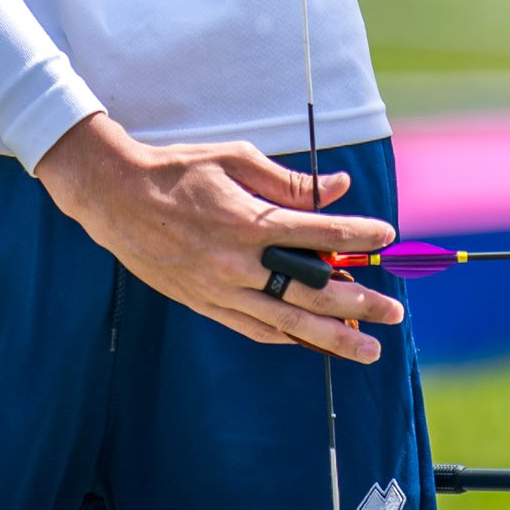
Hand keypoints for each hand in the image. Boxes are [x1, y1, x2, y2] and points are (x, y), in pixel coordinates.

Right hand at [35, 112, 400, 361]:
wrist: (115, 197)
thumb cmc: (179, 169)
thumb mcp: (236, 159)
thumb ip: (289, 181)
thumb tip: (338, 187)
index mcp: (248, 221)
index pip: (317, 233)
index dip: (356, 235)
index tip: (386, 235)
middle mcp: (238, 262)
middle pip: (311, 290)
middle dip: (358, 303)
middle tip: (393, 313)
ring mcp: (220, 290)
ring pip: (287, 322)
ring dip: (331, 337)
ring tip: (367, 349)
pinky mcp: (205, 304)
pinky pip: (254, 328)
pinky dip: (288, 338)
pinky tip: (312, 342)